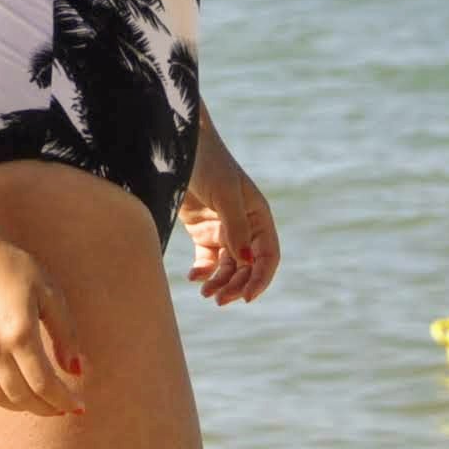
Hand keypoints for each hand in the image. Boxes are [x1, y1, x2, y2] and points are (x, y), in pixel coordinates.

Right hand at [0, 231, 84, 413]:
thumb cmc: (13, 267)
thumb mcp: (49, 293)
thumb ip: (65, 334)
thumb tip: (76, 371)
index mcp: (19, 332)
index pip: (44, 384)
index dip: (63, 401)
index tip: (77, 406)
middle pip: (21, 397)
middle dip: (45, 408)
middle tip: (60, 407)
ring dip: (19, 406)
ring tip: (36, 400)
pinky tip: (3, 394)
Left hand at [181, 134, 280, 306]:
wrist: (180, 148)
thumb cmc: (208, 165)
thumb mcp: (225, 194)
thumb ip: (235, 227)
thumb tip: (246, 261)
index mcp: (259, 217)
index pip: (268, 256)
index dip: (260, 279)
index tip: (247, 297)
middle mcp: (246, 227)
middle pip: (248, 267)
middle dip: (236, 285)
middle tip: (219, 300)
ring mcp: (224, 230)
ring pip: (228, 267)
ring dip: (220, 282)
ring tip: (205, 293)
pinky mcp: (203, 232)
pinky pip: (208, 261)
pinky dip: (203, 272)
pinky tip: (193, 277)